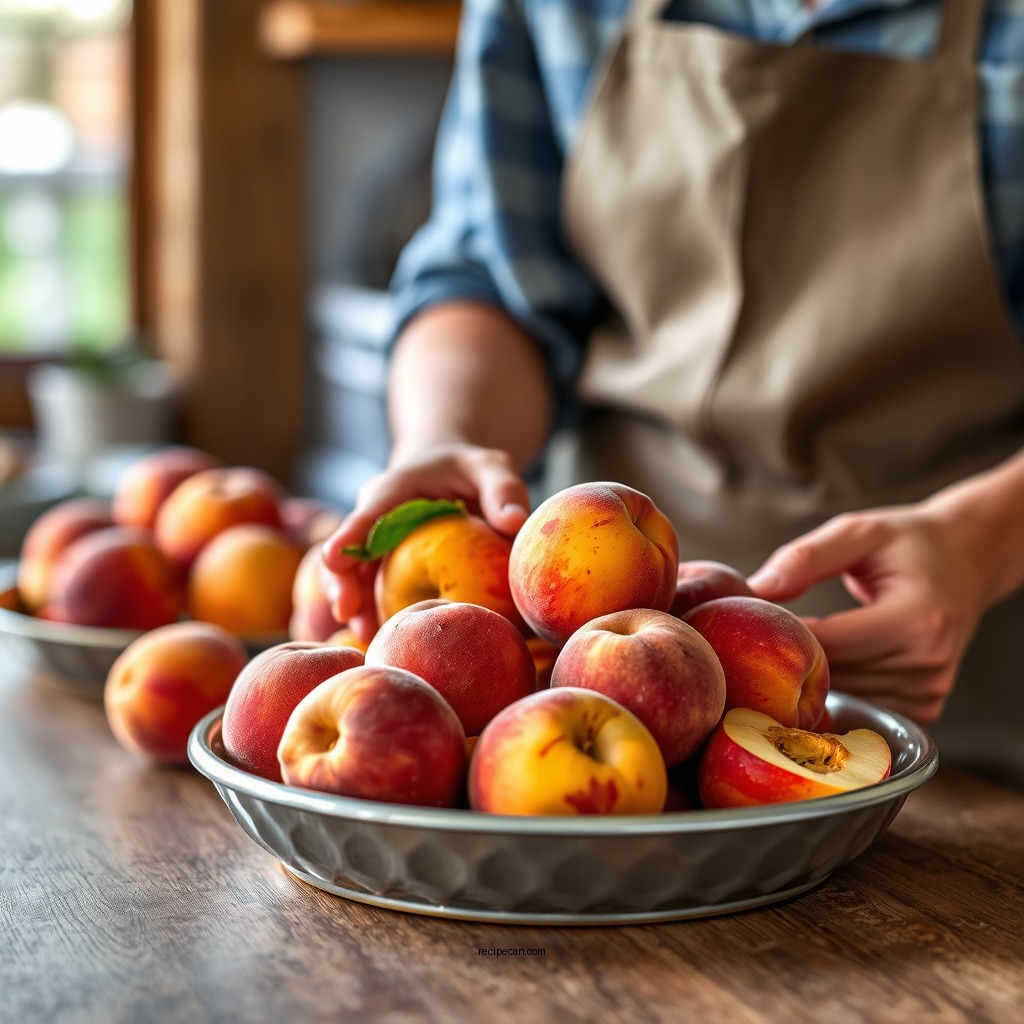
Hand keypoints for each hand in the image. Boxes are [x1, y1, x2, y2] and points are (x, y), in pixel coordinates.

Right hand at [320, 443, 530, 642]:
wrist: (452, 474)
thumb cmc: (471, 470)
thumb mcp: (491, 468)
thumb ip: (503, 490)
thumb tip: (515, 523)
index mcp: (395, 489)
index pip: (370, 511)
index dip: (350, 534)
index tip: (334, 559)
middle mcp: (376, 519)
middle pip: (349, 549)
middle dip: (342, 579)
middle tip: (345, 610)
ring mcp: (378, 546)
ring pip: (354, 576)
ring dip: (355, 606)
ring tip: (365, 637)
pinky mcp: (386, 567)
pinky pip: (374, 590)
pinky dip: (374, 613)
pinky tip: (381, 640)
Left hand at [746, 504, 993, 722]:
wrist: (966, 559)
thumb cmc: (908, 543)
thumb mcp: (858, 532)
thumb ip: (806, 558)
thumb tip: (756, 589)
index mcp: (916, 618)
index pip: (829, 642)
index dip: (784, 632)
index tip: (755, 616)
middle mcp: (928, 661)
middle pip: (833, 672)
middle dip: (794, 652)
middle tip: (768, 626)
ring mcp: (930, 690)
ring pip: (843, 693)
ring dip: (816, 671)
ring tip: (807, 635)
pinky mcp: (925, 706)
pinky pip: (862, 703)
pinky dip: (842, 684)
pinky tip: (836, 656)